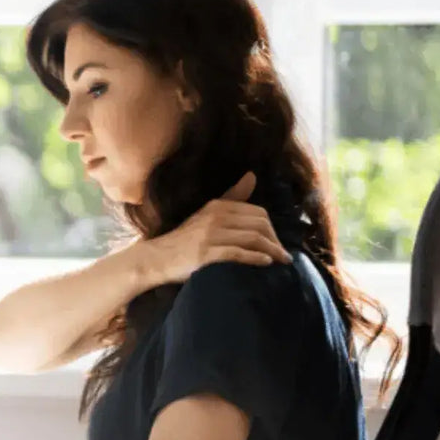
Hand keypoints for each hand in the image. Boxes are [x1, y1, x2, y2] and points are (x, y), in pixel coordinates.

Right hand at [137, 171, 291, 284]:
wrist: (156, 258)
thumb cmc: (184, 239)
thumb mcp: (206, 214)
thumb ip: (231, 197)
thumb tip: (252, 176)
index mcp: (217, 206)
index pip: (258, 213)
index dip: (272, 228)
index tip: (277, 242)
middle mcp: (215, 218)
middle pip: (259, 225)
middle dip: (275, 240)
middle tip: (282, 255)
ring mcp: (210, 236)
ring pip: (252, 239)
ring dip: (272, 251)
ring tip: (280, 261)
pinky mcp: (205, 254)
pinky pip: (238, 253)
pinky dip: (255, 258)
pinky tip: (265, 263)